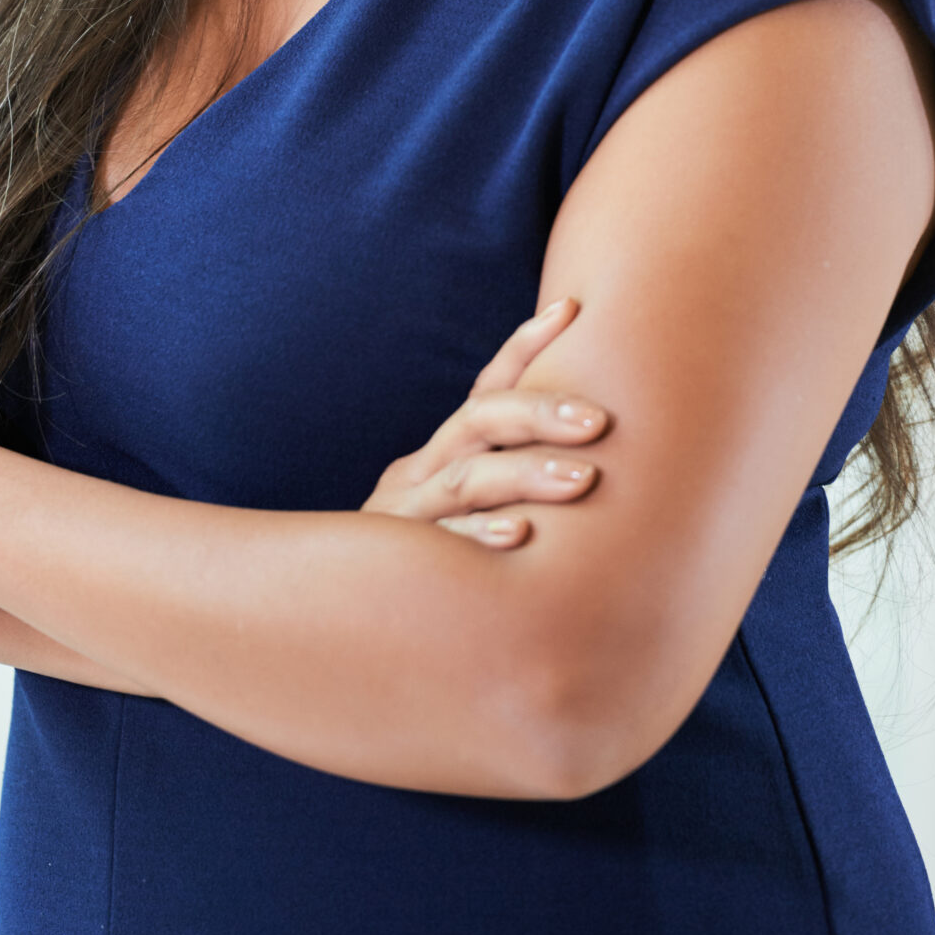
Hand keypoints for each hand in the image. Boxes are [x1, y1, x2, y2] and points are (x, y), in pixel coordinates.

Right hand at [361, 298, 609, 549]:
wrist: (334, 625)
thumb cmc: (426, 568)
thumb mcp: (458, 514)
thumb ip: (506, 485)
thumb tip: (588, 460)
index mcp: (440, 455)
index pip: (488, 390)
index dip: (526, 348)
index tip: (572, 308)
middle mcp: (421, 474)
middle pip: (481, 422)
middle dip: (541, 412)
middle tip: (600, 420)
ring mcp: (408, 518)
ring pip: (468, 481)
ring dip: (526, 474)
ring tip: (584, 479)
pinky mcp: (399, 569)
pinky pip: (443, 548)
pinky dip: (478, 539)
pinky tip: (520, 538)